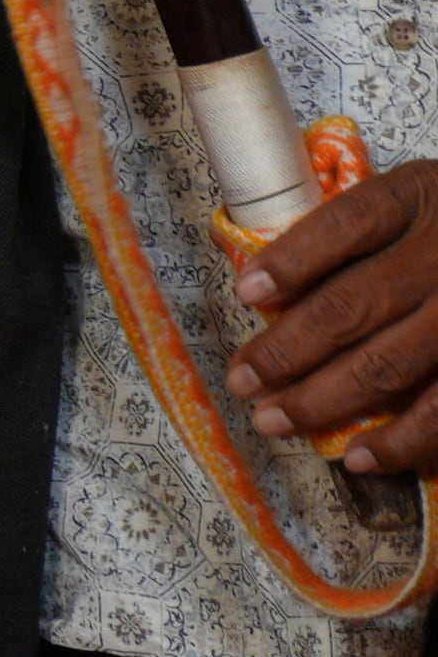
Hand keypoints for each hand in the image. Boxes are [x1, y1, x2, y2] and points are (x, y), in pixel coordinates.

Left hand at [228, 156, 437, 468]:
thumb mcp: (408, 198)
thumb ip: (347, 229)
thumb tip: (246, 261)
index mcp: (416, 201)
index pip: (347, 225)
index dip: (293, 260)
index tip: (246, 292)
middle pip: (353, 306)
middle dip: (287, 350)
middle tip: (241, 381)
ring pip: (390, 365)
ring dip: (323, 400)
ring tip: (273, 421)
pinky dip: (401, 440)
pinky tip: (357, 458)